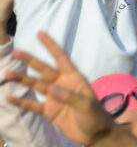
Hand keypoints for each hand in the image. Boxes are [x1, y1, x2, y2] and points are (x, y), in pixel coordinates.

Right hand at [5, 32, 125, 145]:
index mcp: (74, 78)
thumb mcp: (87, 105)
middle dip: (30, 60)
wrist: (96, 134)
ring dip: (22, 79)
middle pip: (44, 69)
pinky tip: (9, 98)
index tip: (40, 33)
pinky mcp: (49, 111)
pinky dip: (21, 102)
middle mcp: (62, 84)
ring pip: (35, 85)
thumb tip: (52, 90)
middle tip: (16, 52)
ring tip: (7, 74)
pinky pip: (33, 104)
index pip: (61, 58)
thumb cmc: (97, 116)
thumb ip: (70, 97)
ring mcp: (54, 97)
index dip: (51, 46)